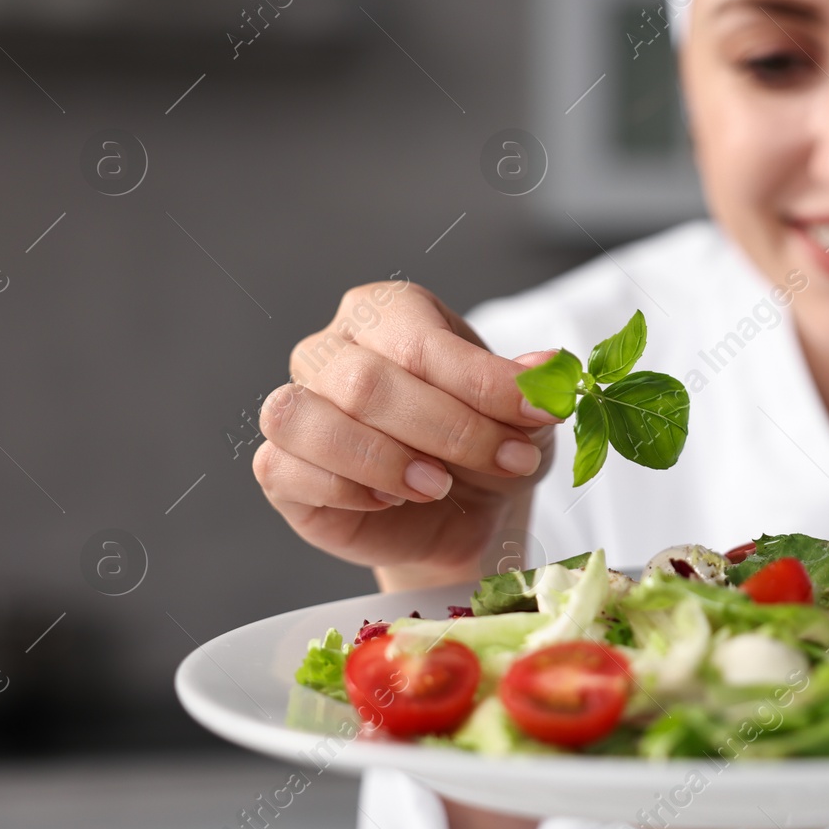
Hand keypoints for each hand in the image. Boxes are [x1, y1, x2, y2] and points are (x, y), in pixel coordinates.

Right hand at [252, 280, 561, 589]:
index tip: (541, 414)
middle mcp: (332, 349)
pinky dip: (344, 488)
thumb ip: (528, 392)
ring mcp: (297, 405)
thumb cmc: (486, 448)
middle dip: (450, 430)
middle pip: (368, 382)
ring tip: (440, 485)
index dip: (483, 382)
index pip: (422, 341)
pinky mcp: (278, 467)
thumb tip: (549, 368)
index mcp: (389, 313)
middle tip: (508, 461)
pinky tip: (389, 500)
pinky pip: (284, 468)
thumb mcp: (522, 419)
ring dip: (385, 459)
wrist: (462, 515)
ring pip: (309, 419)